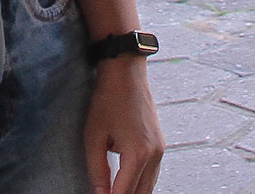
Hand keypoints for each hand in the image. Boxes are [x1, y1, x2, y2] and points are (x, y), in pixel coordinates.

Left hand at [84, 58, 162, 193]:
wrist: (126, 73)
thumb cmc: (108, 100)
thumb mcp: (94, 136)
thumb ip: (97, 170)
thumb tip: (99, 193)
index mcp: (138, 154)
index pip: (124, 193)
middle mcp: (154, 154)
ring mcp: (160, 149)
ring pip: (150, 186)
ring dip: (134, 192)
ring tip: (114, 191)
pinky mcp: (160, 143)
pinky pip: (153, 172)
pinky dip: (141, 182)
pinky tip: (127, 183)